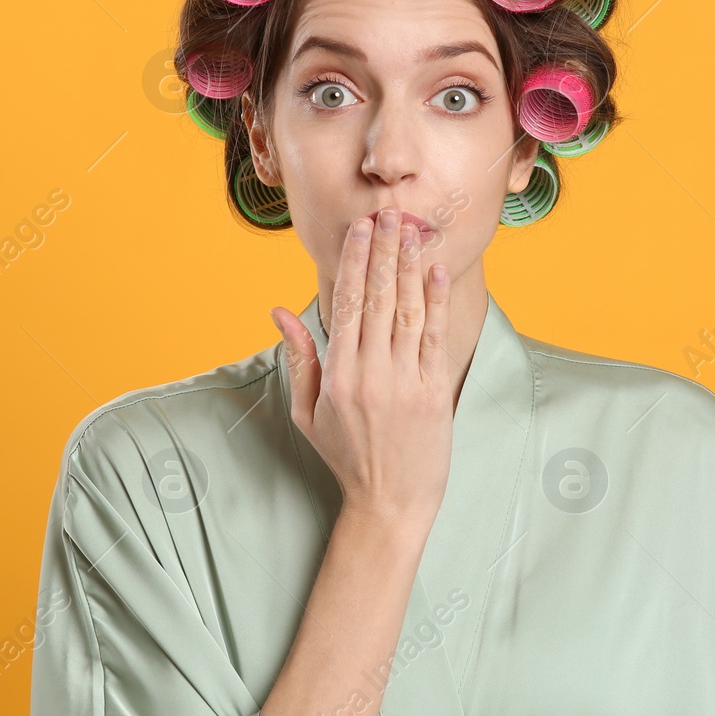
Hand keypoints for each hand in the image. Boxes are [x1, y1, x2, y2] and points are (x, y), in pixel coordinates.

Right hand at [270, 208, 453, 526]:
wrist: (389, 502)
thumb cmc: (345, 456)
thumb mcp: (308, 412)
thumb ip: (299, 358)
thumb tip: (277, 310)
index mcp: (337, 376)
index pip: (345, 304)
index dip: (353, 262)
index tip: (360, 229)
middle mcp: (370, 374)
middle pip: (376, 298)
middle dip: (383, 251)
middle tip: (389, 213)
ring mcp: (404, 382)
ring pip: (406, 311)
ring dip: (409, 266)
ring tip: (411, 230)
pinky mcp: (433, 392)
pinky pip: (433, 337)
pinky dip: (436, 301)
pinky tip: (436, 271)